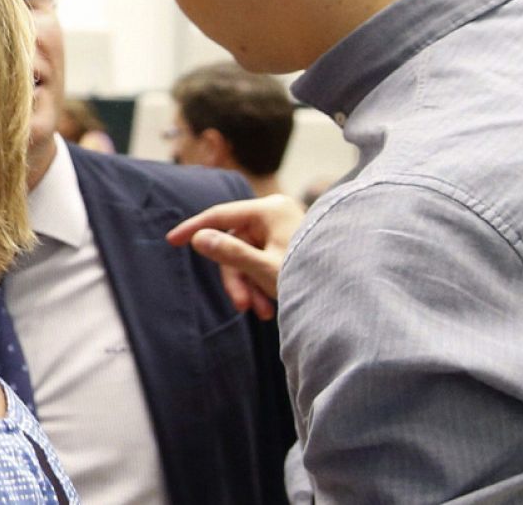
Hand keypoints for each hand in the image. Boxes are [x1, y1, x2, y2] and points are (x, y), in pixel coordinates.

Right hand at [165, 194, 305, 320]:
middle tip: (242, 306)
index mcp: (269, 210)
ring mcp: (282, 229)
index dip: (194, 228)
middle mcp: (275, 214)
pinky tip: (268, 305)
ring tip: (261, 312)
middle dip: (236, 277)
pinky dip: (259, 282)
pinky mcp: (288, 244)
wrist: (351, 296)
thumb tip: (198, 238)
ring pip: (246, 255)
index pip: (221, 215)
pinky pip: (260, 260)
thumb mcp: (264, 268)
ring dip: (248, 284)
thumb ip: (229, 253)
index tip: (171, 241)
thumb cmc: (311, 277)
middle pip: (234, 242)